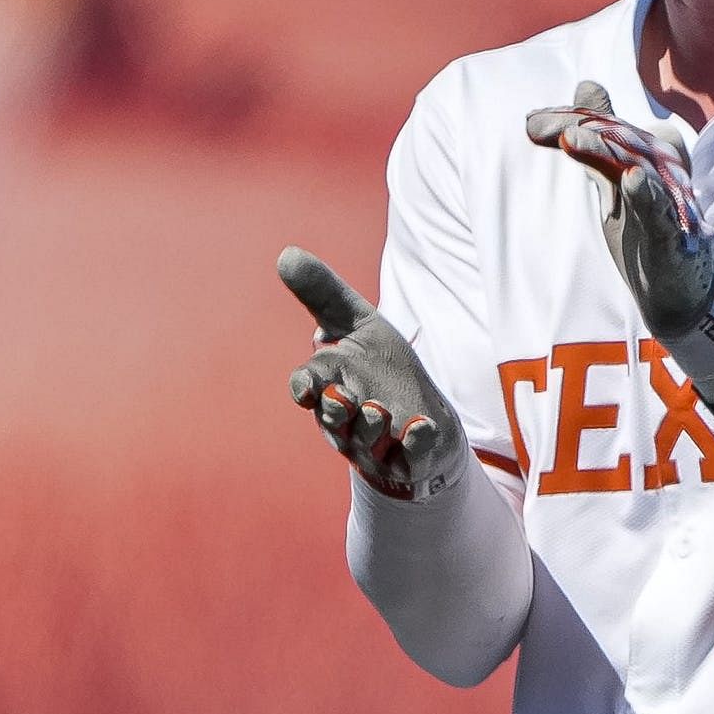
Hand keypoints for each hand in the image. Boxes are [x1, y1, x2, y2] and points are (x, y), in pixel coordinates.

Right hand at [278, 247, 465, 500]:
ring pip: (366, 440)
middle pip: (332, 419)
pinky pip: (412, 456)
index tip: (306, 387)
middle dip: (336, 411)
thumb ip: (324, 294)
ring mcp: (378, 445)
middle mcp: (347, 421)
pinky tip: (421, 427)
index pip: (307, 387)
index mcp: (330, 387)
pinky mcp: (412, 460)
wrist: (427, 415)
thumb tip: (286, 253)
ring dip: (372, 424)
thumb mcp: (360, 325)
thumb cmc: (384, 370)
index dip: (304, 387)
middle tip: (344, 398)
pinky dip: (416, 442)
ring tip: (379, 409)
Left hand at [524, 81, 713, 393]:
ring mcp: (668, 200)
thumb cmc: (648, 222)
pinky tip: (633, 179)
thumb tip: (586, 84)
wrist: (683, 282)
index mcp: (646, 151)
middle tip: (536, 125)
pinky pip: (660, 211)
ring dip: (603, 151)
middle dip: (575, 130)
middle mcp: (659, 168)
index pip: (603, 126)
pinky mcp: (672, 234)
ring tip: (572, 139)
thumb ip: (600, 133)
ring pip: (635, 167)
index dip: (566, 120)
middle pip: (615, 139)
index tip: (530, 123)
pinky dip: (648, 194)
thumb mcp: (617, 174)